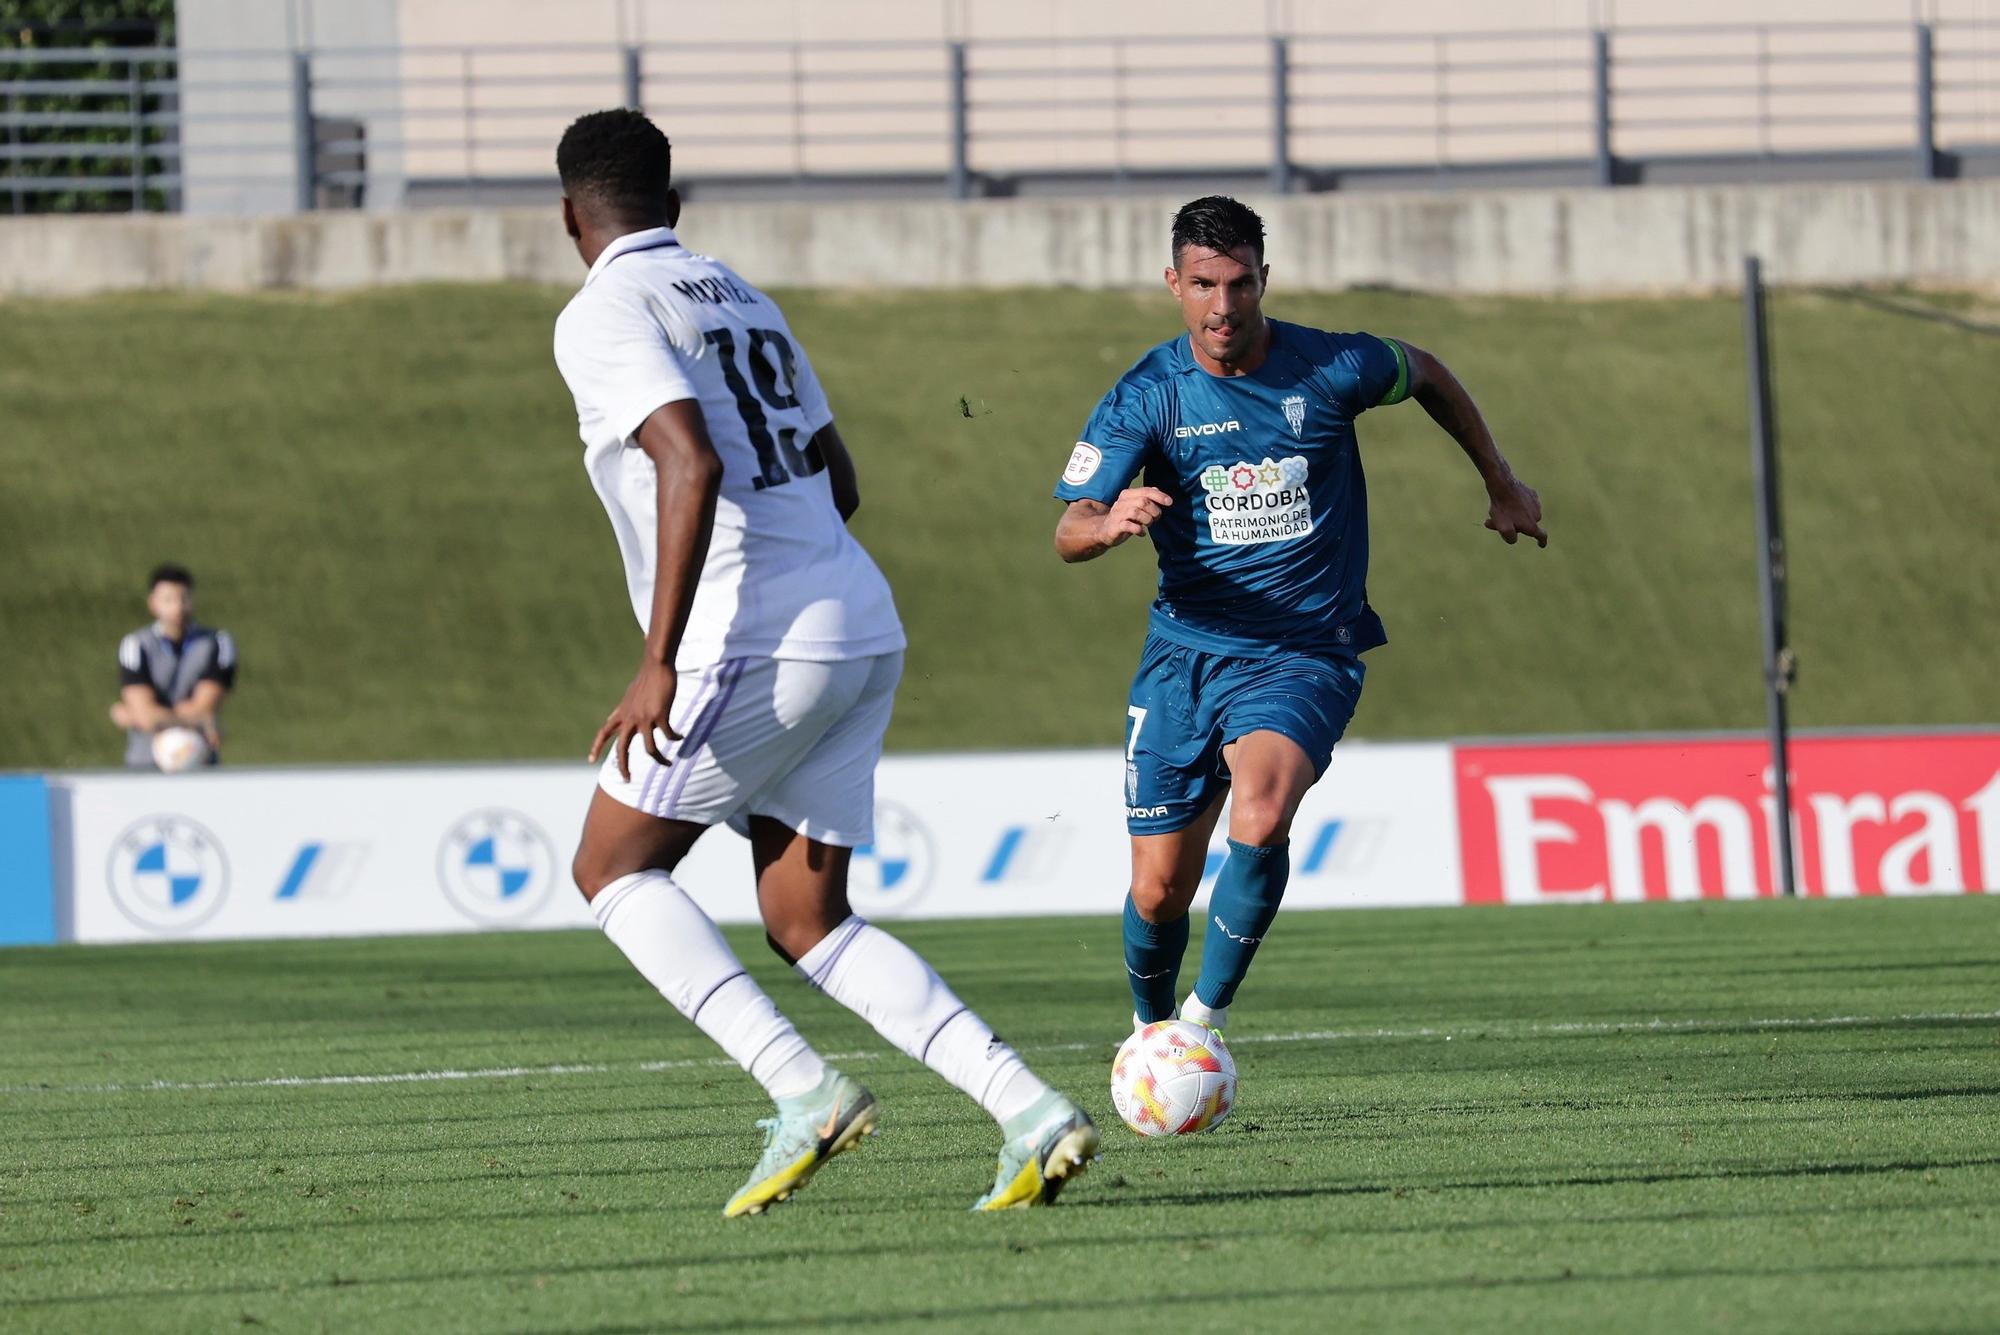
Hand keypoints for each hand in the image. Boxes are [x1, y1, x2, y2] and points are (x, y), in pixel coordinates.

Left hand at [589, 657, 680, 781]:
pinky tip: (681, 737)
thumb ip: (626, 709)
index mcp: (622, 713)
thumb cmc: (646, 678)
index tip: (590, 760)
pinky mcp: (660, 716)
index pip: (604, 732)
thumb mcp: (630, 695)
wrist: (656, 665)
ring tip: (668, 763)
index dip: (596, 746)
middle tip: (627, 779)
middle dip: (623, 766)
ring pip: (649, 748)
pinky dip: (675, 738)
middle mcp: (630, 718)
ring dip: (660, 759)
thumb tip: (624, 716)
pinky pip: (668, 735)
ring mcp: (645, 718)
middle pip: (622, 748)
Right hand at [1098, 487, 1173, 548]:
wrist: (1104, 531)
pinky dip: (1138, 529)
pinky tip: (1141, 533)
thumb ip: (1145, 498)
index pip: (1145, 491)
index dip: (1159, 496)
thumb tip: (1157, 490)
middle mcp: (1121, 503)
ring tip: (1148, 524)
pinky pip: (1128, 526)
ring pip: (1136, 512)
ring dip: (1147, 519)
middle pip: (1143, 502)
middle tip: (1156, 518)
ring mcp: (1117, 515)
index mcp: (1127, 495)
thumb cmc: (1123, 518)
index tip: (1169, 502)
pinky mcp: (1115, 527)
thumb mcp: (1134, 505)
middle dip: (1154, 511)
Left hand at [1485, 476, 1546, 547]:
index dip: (1541, 541)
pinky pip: (1524, 502)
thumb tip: (1513, 539)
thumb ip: (1510, 537)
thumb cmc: (1502, 507)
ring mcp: (1536, 503)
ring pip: (1525, 513)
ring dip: (1514, 514)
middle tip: (1495, 520)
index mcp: (1532, 525)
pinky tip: (1506, 499)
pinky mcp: (1531, 493)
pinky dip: (1516, 503)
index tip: (1541, 545)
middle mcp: (1537, 515)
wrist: (1503, 484)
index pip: (1541, 536)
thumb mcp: (1502, 527)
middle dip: (1514, 525)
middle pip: (1526, 525)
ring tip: (1501, 507)